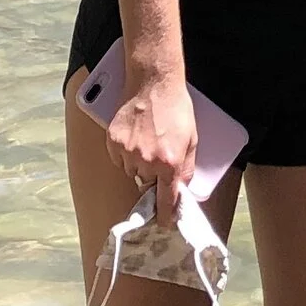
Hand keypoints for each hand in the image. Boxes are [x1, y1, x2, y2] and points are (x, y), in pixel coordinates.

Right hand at [106, 70, 197, 221]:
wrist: (153, 81)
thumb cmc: (176, 108)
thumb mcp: (192, 139)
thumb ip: (187, 168)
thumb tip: (182, 188)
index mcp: (169, 163)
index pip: (165, 200)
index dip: (165, 215)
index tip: (164, 224)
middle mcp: (147, 161)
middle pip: (146, 185)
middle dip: (152, 176)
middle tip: (157, 155)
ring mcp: (128, 152)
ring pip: (131, 172)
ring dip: (138, 163)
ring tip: (146, 139)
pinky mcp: (113, 142)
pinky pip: (118, 158)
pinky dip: (125, 152)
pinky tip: (134, 134)